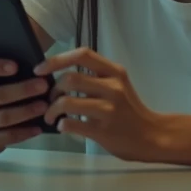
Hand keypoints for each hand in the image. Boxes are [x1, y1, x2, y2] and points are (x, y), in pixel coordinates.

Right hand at [0, 58, 49, 153]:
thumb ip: (13, 62)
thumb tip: (39, 51)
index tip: (15, 66)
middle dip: (23, 90)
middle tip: (44, 85)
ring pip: (3, 117)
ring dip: (26, 112)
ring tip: (45, 106)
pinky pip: (7, 137)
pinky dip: (24, 133)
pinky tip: (38, 127)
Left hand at [34, 47, 163, 160]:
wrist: (150, 136)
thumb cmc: (129, 110)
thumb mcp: (117, 85)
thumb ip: (95, 77)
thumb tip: (59, 74)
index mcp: (114, 72)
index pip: (82, 55)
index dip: (56, 59)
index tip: (39, 69)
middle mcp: (113, 87)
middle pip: (70, 78)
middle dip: (53, 90)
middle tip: (50, 100)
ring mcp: (108, 109)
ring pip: (67, 102)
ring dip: (52, 109)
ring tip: (51, 116)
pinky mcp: (103, 130)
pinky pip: (71, 124)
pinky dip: (61, 124)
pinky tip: (63, 126)